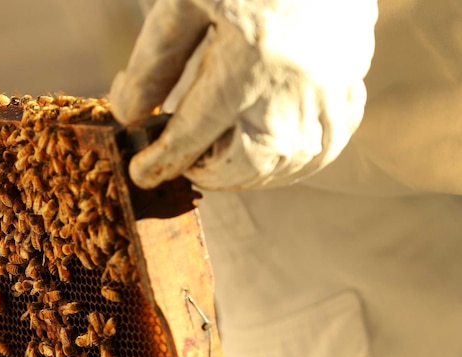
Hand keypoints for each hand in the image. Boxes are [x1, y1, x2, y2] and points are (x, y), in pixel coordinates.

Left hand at [109, 0, 376, 189]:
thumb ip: (155, 60)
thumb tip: (129, 114)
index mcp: (247, 57)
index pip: (194, 134)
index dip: (162, 161)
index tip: (141, 172)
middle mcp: (296, 80)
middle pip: (249, 163)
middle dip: (209, 173)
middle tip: (182, 157)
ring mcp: (333, 81)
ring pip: (294, 162)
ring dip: (250, 173)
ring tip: (218, 155)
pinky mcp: (353, 72)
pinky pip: (332, 140)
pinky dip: (297, 159)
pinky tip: (269, 146)